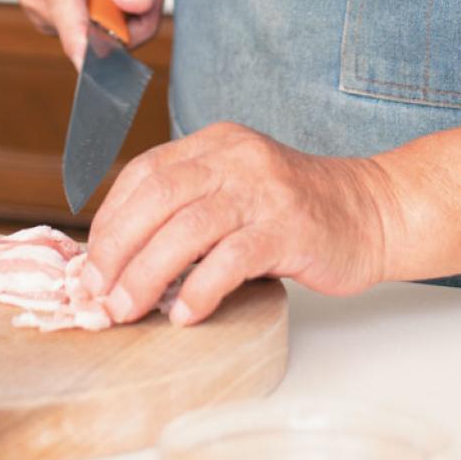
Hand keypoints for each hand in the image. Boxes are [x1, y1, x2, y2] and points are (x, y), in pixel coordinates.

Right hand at [19, 0, 163, 68]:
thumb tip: (136, 5)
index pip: (71, 25)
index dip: (93, 55)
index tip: (108, 78)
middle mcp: (42, 3)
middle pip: (103, 36)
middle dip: (138, 9)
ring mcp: (48, 15)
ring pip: (107, 36)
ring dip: (132, 6)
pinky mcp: (60, 19)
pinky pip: (101, 29)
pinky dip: (120, 8)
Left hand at [81, 122, 399, 324]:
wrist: (372, 210)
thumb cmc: (295, 211)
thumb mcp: (236, 191)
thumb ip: (189, 209)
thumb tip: (122, 260)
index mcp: (214, 144)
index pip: (143, 174)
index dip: (109, 220)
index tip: (89, 265)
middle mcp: (235, 158)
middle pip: (156, 198)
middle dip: (116, 250)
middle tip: (97, 295)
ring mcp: (263, 191)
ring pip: (186, 228)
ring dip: (146, 275)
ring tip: (127, 311)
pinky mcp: (289, 227)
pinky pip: (232, 258)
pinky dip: (200, 289)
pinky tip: (185, 315)